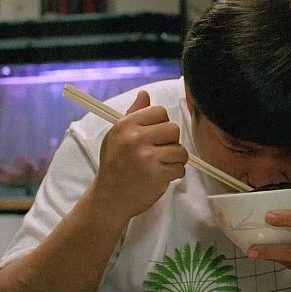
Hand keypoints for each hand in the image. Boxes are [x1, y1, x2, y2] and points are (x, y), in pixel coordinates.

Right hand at [90, 91, 188, 218]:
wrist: (110, 197)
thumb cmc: (114, 165)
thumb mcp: (117, 135)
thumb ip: (133, 114)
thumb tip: (145, 94)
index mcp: (126, 125)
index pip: (159, 111)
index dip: (162, 123)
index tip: (155, 135)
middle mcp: (136, 138)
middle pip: (173, 128)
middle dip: (171, 141)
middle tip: (159, 151)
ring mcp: (147, 157)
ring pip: (180, 150)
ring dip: (175, 159)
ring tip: (162, 164)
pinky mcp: (157, 175)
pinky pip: (180, 168)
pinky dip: (174, 173)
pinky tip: (161, 176)